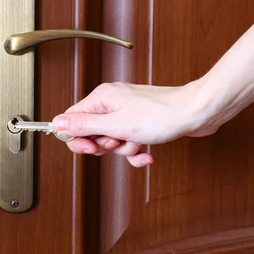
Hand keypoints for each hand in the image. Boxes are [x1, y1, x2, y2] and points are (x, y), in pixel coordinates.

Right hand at [52, 81, 219, 167]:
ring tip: (137, 143)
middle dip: (105, 145)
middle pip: (92, 132)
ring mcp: (127, 112)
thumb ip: (84, 125)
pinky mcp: (141, 122)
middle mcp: (112, 102)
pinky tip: (147, 154)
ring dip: (124, 149)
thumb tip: (56, 122)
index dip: (77, 139)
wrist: (196, 113)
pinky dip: (136, 150)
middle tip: (118, 143)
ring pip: (111, 139)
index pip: (72, 120)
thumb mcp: (116, 125)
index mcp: (102, 99)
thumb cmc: (161, 115)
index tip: (90, 149)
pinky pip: (128, 141)